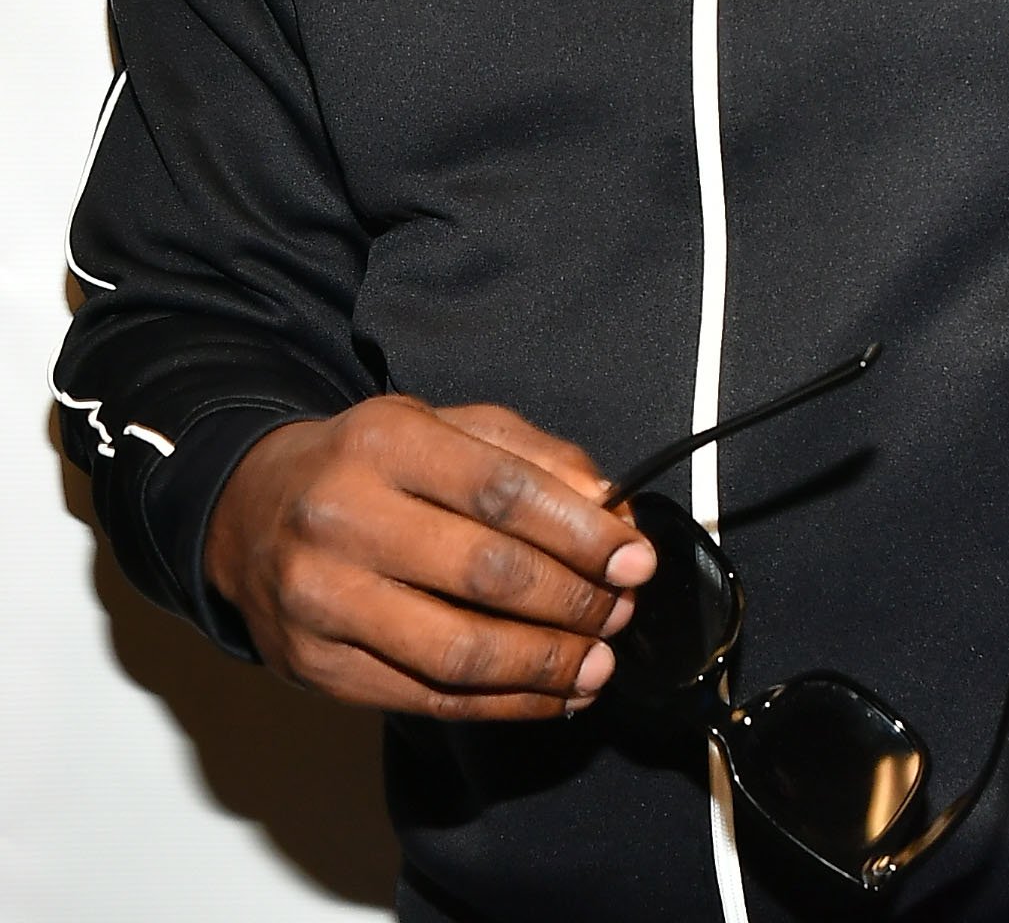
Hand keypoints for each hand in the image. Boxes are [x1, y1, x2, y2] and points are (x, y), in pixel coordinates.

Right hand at [204, 394, 655, 720]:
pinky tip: (551, 695)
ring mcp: (324, 599)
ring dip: (546, 666)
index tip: (634, 558)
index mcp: (385, 443)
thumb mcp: (441, 426)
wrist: (250, 510)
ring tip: (597, 662)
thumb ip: (530, 455)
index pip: (500, 491)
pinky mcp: (318, 666)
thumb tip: (608, 505)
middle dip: (573, 601)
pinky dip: (505, 706)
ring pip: (459, 652)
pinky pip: (428, 699)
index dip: (580, 532)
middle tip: (620, 610)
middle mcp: (345, 518)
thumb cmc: (366, 465)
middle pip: (485, 574)